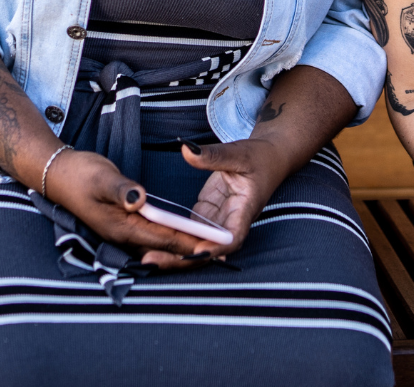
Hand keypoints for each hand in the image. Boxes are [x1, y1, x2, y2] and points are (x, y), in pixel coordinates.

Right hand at [42, 149, 214, 261]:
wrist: (57, 174)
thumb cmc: (79, 174)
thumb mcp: (100, 177)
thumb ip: (121, 190)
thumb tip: (140, 200)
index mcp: (120, 226)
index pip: (162, 238)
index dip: (188, 242)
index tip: (212, 245)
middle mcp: (122, 236)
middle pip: (163, 249)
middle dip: (190, 252)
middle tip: (221, 251)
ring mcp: (121, 233)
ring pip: (158, 246)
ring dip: (182, 248)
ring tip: (209, 248)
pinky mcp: (122, 226)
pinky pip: (152, 239)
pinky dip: (170, 239)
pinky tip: (183, 236)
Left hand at [144, 139, 289, 266]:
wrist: (267, 159)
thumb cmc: (259, 157)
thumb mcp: (238, 153)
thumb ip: (213, 155)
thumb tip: (187, 151)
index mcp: (245, 210)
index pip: (232, 236)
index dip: (215, 248)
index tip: (196, 253)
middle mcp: (230, 222)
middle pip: (208, 249)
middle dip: (182, 259)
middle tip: (152, 261)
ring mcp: (217, 220)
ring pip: (196, 244)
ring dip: (173, 253)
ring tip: (146, 257)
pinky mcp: (206, 215)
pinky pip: (188, 230)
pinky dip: (171, 237)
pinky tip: (150, 240)